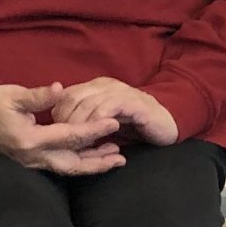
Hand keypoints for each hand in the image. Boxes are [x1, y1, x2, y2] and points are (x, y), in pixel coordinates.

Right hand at [0, 83, 124, 175]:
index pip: (69, 136)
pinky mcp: (31, 161)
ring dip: (91, 165)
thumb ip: (38, 95)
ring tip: (114, 159)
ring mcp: (31, 162)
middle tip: (121, 157)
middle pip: (73, 164)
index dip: (93, 129)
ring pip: (68, 168)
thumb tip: (59, 89)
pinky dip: (78, 164)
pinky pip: (60, 166)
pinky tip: (91, 158)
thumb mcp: (13, 95)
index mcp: (30, 139)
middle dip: (98, 161)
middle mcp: (33, 156)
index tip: (113, 122)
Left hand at [48, 77, 177, 146]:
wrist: (166, 123)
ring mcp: (120, 92)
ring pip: (89, 104)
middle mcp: (106, 85)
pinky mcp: (133, 103)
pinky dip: (99, 122)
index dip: (59, 113)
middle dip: (66, 121)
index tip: (59, 132)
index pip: (67, 94)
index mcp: (96, 86)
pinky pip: (109, 108)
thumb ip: (86, 118)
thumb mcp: (104, 120)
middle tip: (68, 139)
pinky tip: (98, 134)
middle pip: (74, 98)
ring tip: (80, 141)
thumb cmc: (133, 124)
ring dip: (81, 125)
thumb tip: (61, 126)